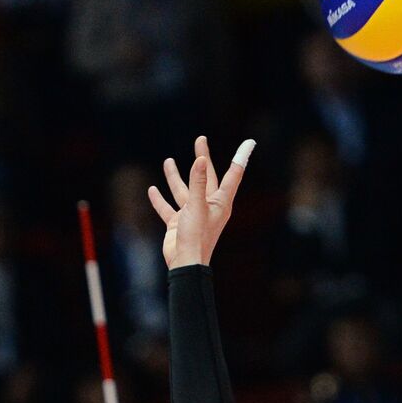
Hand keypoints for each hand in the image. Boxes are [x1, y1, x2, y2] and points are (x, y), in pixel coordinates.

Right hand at [148, 135, 253, 267]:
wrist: (185, 262)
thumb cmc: (197, 236)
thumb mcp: (197, 206)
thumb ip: (197, 183)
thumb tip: (201, 160)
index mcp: (221, 202)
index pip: (234, 174)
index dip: (241, 157)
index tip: (249, 142)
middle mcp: (208, 205)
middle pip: (206, 176)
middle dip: (202, 158)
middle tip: (200, 139)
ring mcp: (192, 214)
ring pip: (183, 190)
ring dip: (175, 177)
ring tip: (168, 161)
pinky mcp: (178, 223)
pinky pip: (168, 207)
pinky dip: (160, 199)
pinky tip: (153, 190)